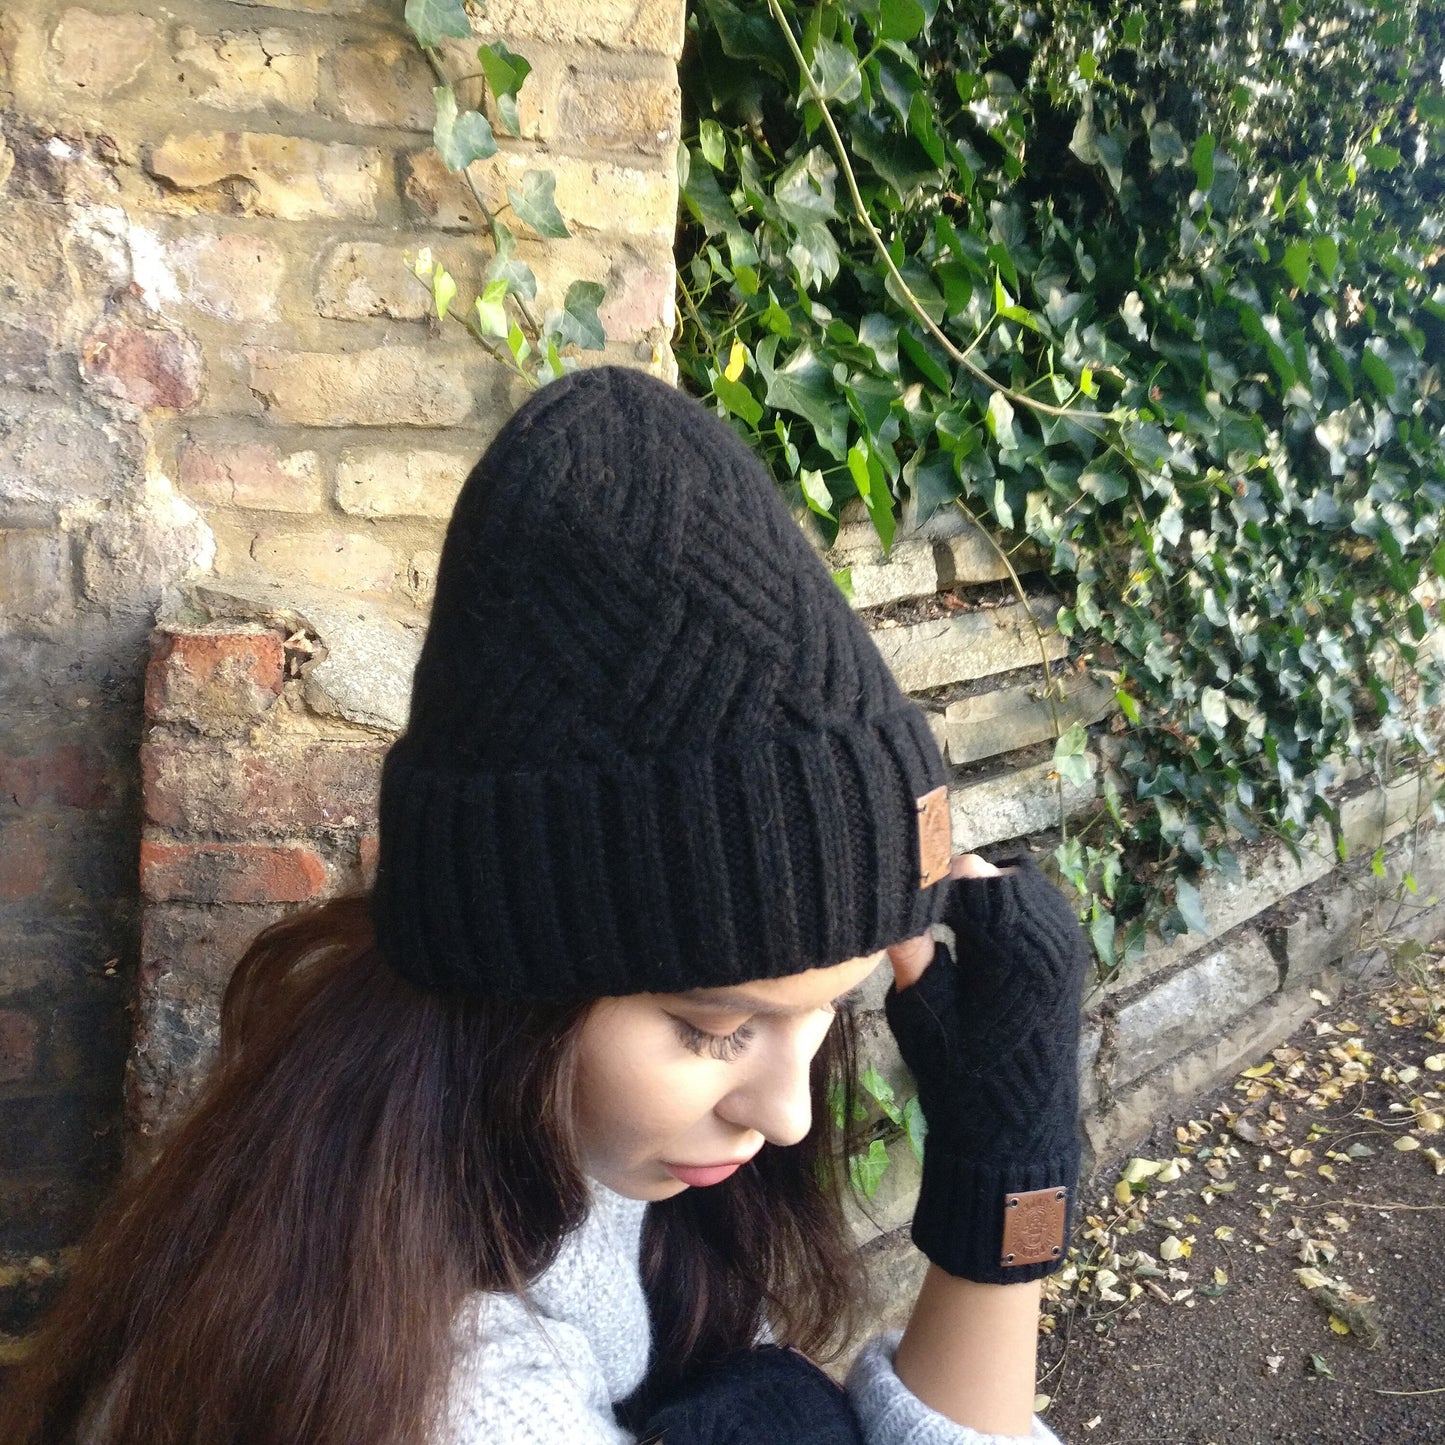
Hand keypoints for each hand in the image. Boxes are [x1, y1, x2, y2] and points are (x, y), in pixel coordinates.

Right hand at [882, 853, 1088, 1283]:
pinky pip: (1036, 902)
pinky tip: (978, 939)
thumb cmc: (961, 1079)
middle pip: (996, 872)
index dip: (930, 886)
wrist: (1016, 1131)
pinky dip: (1006, 907)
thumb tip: (898, 898)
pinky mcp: (1069, 953)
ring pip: (1019, 881)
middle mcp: (1052, 938)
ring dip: (983, 894)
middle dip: (958, 886)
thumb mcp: (924, 1018)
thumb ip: (914, 953)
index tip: (902, 906)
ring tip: (949, 928)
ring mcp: (1067, 944)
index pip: (970, 877)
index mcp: (1018, 952)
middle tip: (923, 918)